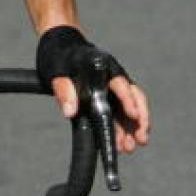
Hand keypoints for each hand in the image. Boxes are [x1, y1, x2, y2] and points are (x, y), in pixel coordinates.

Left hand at [37, 25, 150, 153]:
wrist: (60, 47)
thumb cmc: (59, 58)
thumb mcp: (56, 73)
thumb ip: (63, 91)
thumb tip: (69, 112)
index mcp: (102, 65)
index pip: (120, 83)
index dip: (128, 99)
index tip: (134, 116)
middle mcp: (114, 74)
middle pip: (134, 96)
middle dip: (138, 120)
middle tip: (139, 141)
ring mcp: (114, 84)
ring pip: (132, 106)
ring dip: (133, 127)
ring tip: (129, 148)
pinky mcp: (111, 94)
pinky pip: (123, 111)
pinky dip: (125, 127)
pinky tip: (123, 143)